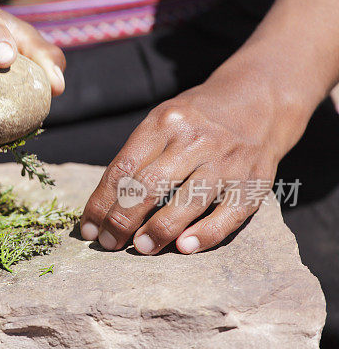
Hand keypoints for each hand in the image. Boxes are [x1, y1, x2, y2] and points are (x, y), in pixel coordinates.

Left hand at [79, 69, 307, 254]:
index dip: (101, 203)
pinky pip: (229, 214)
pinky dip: (206, 234)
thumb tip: (104, 207)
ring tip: (140, 248)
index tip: (88, 229)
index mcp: (164, 123)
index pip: (123, 168)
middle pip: (149, 185)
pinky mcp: (255, 182)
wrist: (260, 100)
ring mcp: (227, 161)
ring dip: (160, 229)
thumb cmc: (196, 120)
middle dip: (122, 219)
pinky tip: (184, 248)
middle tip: (108, 243)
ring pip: (188, 200)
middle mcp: (195, 140)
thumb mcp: (163, 121)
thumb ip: (137, 157)